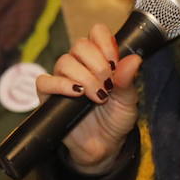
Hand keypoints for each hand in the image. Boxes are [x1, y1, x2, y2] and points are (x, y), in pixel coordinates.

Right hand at [34, 23, 141, 173]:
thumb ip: (128, 81)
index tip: (115, 62)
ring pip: (65, 61)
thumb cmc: (115, 120)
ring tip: (98, 97)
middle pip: (80, 45)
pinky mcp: (47, 96)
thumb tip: (134, 59)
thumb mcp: (128, 101)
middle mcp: (79, 65)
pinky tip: (77, 93)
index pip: (96, 33)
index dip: (105, 42)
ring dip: (84, 78)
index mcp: (99, 59)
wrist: (103, 146)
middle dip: (98, 64)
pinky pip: (45, 81)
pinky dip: (60, 85)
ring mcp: (62, 79)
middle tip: (108, 85)